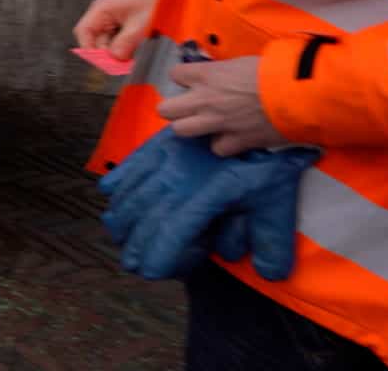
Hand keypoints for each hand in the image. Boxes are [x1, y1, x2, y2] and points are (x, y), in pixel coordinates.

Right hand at [75, 0, 160, 58]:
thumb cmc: (152, 3)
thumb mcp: (139, 25)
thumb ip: (125, 42)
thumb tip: (114, 58)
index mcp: (101, 9)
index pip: (83, 31)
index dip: (89, 48)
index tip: (102, 62)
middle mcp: (101, 15)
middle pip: (95, 41)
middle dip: (107, 53)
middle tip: (122, 62)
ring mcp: (109, 21)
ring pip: (105, 44)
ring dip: (117, 52)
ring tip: (133, 54)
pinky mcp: (117, 27)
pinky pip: (114, 42)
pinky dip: (122, 48)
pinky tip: (134, 49)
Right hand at [99, 127, 316, 281]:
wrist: (254, 112)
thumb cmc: (265, 163)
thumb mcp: (276, 202)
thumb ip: (271, 240)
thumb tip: (269, 274)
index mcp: (201, 197)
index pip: (170, 233)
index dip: (156, 254)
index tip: (150, 271)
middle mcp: (175, 181)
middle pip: (143, 218)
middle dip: (133, 244)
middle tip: (132, 263)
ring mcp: (162, 160)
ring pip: (130, 193)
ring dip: (121, 217)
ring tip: (118, 235)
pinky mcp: (158, 145)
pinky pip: (130, 165)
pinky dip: (117, 181)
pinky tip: (110, 194)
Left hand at [161, 57, 289, 155]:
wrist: (297, 94)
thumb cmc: (273, 71)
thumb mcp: (240, 62)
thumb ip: (222, 71)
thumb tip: (221, 75)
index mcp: (206, 75)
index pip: (174, 74)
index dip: (183, 78)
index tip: (194, 80)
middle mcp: (204, 99)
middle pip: (166, 109)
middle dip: (173, 108)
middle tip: (188, 107)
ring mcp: (217, 122)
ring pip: (181, 131)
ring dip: (190, 127)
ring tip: (202, 124)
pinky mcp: (236, 141)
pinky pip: (217, 148)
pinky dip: (223, 144)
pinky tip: (231, 138)